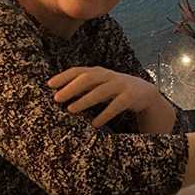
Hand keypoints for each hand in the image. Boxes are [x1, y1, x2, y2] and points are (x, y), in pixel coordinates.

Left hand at [48, 66, 173, 131]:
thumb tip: (58, 94)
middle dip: (71, 87)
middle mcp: (109, 76)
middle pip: (88, 78)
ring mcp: (120, 85)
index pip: (79, 71)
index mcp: (99, 72)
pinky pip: (116, 106)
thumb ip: (84, 86)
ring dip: (84, 100)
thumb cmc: (115, 89)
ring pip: (100, 91)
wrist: (144, 92)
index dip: (64, 77)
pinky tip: (94, 123)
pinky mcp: (130, 97)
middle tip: (57, 98)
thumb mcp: (100, 84)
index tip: (49, 85)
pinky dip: (104, 114)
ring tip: (70, 110)